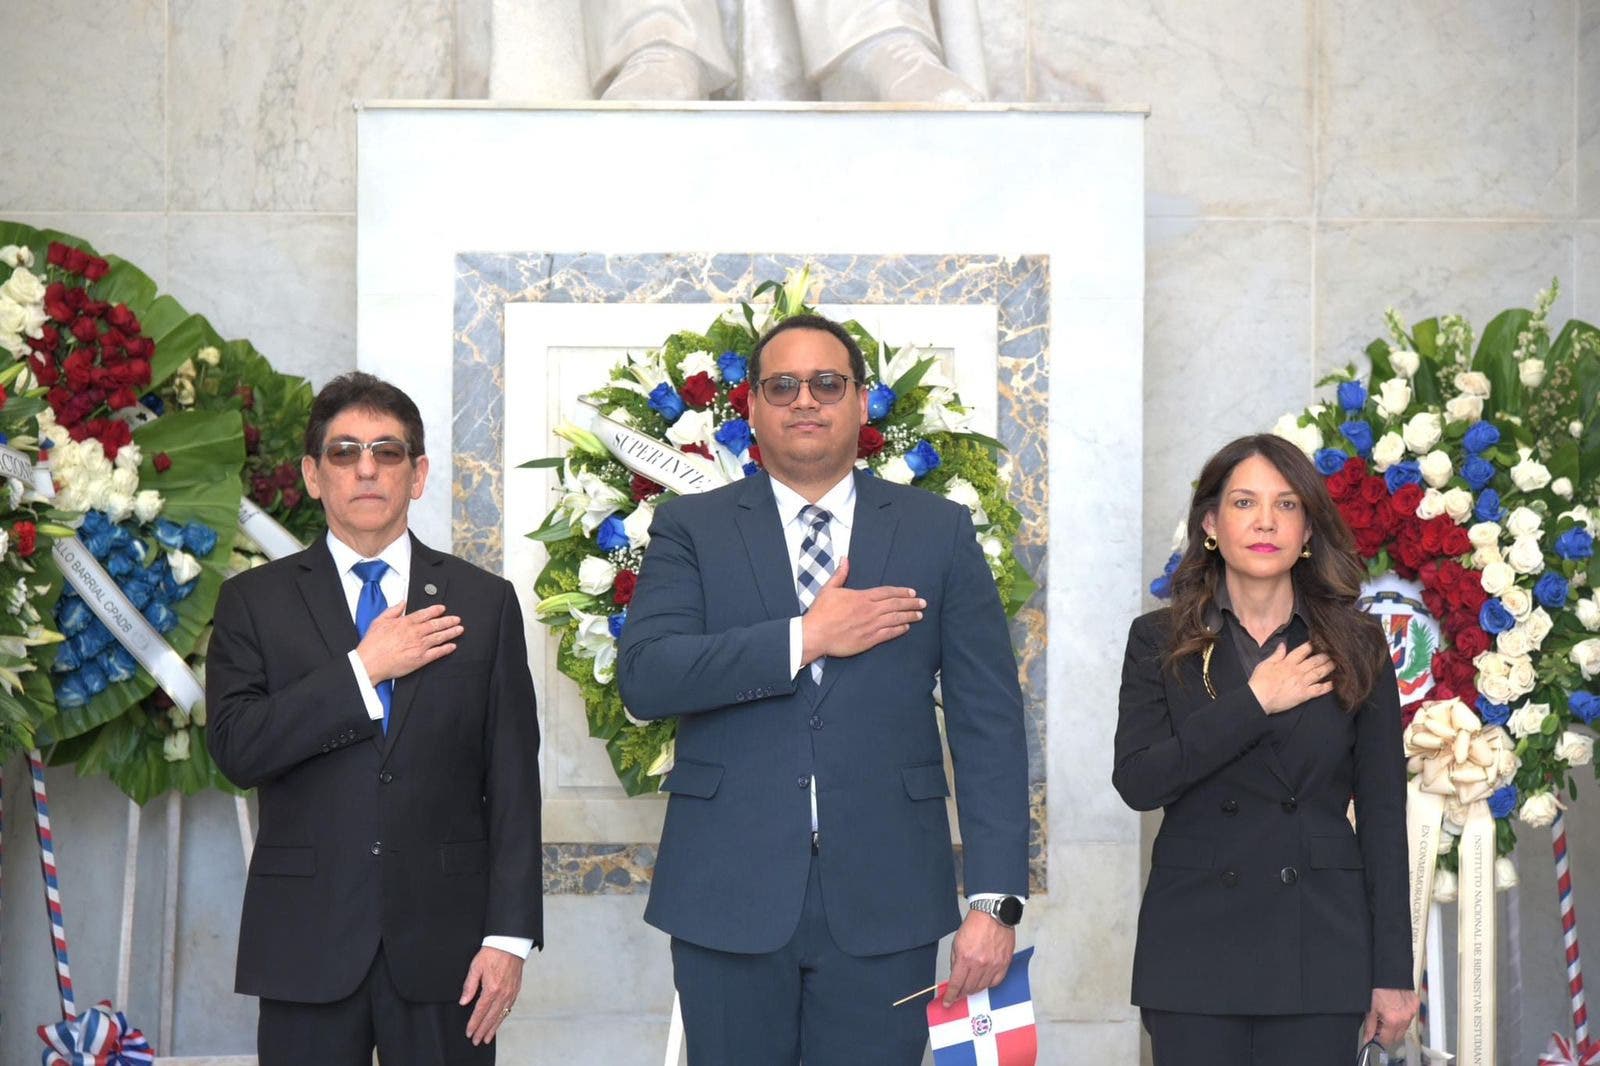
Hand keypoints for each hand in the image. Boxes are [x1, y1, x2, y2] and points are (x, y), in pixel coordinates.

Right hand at [356, 602, 461, 683]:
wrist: (370, 662)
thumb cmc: (372, 644)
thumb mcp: (379, 621)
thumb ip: (393, 610)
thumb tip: (402, 602)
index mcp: (405, 623)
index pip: (424, 614)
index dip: (435, 610)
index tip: (443, 608)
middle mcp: (415, 633)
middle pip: (436, 625)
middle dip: (448, 621)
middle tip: (457, 619)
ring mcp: (419, 646)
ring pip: (439, 637)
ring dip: (451, 632)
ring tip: (459, 629)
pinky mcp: (420, 659)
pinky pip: (437, 653)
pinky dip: (446, 649)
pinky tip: (452, 646)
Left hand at [459, 945, 523, 1045]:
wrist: (510, 944)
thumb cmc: (492, 953)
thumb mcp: (476, 967)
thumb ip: (469, 986)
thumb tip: (463, 1002)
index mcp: (491, 988)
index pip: (480, 1011)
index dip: (474, 1023)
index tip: (469, 1032)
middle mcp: (502, 993)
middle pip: (491, 1017)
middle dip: (483, 1030)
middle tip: (476, 1040)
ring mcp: (510, 992)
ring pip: (501, 1015)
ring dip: (493, 1028)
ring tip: (487, 1038)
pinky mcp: (516, 990)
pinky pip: (509, 1008)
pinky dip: (503, 1018)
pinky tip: (498, 1022)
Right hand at [800, 558, 925, 661]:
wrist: (815, 634)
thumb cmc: (820, 612)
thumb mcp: (829, 589)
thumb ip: (840, 574)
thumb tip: (845, 559)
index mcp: (861, 597)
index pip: (887, 592)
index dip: (901, 592)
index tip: (912, 592)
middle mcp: (869, 610)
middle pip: (895, 605)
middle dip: (911, 603)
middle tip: (923, 603)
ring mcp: (870, 626)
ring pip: (895, 619)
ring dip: (909, 616)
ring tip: (919, 615)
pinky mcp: (868, 640)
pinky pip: (888, 634)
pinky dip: (898, 630)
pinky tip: (906, 628)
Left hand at [941, 909, 1015, 1005]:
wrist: (993, 915)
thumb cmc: (974, 926)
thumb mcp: (957, 943)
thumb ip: (955, 962)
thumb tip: (955, 977)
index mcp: (965, 958)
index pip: (956, 984)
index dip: (951, 995)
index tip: (948, 1001)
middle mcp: (980, 964)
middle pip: (969, 988)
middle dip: (961, 993)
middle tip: (958, 994)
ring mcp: (994, 965)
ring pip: (982, 987)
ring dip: (974, 990)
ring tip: (969, 987)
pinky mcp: (1004, 964)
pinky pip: (995, 982)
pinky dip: (988, 984)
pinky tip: (983, 982)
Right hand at [1246, 642, 1333, 713]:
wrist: (1259, 698)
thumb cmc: (1260, 681)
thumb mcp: (1265, 664)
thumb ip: (1276, 654)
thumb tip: (1283, 644)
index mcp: (1288, 662)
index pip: (1303, 651)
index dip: (1312, 646)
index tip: (1319, 642)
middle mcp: (1297, 671)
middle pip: (1315, 661)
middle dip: (1325, 656)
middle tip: (1334, 652)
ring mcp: (1302, 683)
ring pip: (1319, 673)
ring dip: (1328, 668)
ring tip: (1337, 664)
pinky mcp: (1304, 694)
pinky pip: (1318, 689)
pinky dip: (1327, 686)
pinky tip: (1334, 683)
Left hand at [1362, 986, 1418, 1048]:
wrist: (1389, 973)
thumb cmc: (1378, 987)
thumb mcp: (1370, 1008)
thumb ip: (1370, 1026)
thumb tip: (1368, 1038)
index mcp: (1393, 1020)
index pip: (1388, 1040)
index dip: (1379, 1039)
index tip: (1375, 1036)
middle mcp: (1405, 1018)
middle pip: (1398, 1036)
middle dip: (1388, 1033)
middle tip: (1379, 1025)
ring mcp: (1412, 1012)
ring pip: (1405, 1027)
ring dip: (1396, 1025)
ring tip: (1386, 1014)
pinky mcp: (1415, 1005)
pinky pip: (1410, 1016)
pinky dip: (1403, 1016)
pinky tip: (1395, 1008)